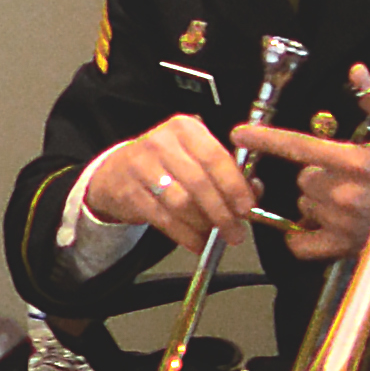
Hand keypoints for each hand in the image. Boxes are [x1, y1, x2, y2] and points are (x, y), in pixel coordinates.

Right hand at [81, 108, 258, 250]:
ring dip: (203, 225)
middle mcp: (161, 142)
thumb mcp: (194, 156)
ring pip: (182, 203)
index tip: (247, 207)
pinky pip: (164, 219)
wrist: (116, 173)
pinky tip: (196, 242)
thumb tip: (254, 191)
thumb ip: (226, 171)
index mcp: (185, 128)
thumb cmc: (164, 164)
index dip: (234, 186)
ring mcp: (141, 166)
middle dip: (222, 212)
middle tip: (235, 231)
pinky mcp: (130, 192)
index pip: (215, 157)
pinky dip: (184, 235)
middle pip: (199, 183)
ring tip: (215, 236)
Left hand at [247, 122, 369, 262]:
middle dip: (319, 174)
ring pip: (305, 205)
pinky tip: (321, 224)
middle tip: (347, 174)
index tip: (242, 134)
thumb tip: (357, 72)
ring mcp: (343, 224)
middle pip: (304, 178)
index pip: (300, 147)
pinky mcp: (345, 249)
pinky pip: (302, 244)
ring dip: (318, 201)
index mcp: (356, 162)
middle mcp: (345, 194)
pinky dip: (305, 235)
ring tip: (348, 197)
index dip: (267, 139)